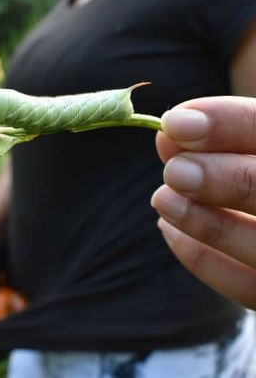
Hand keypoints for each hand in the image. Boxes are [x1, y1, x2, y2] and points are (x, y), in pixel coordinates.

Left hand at [152, 97, 255, 307]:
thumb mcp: (253, 146)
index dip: (234, 123)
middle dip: (231, 180)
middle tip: (174, 171)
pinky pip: (253, 288)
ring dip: (212, 226)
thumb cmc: (255, 169)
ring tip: (164, 199)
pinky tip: (172, 231)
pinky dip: (208, 262)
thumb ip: (231, 138)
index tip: (177, 123)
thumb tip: (171, 138)